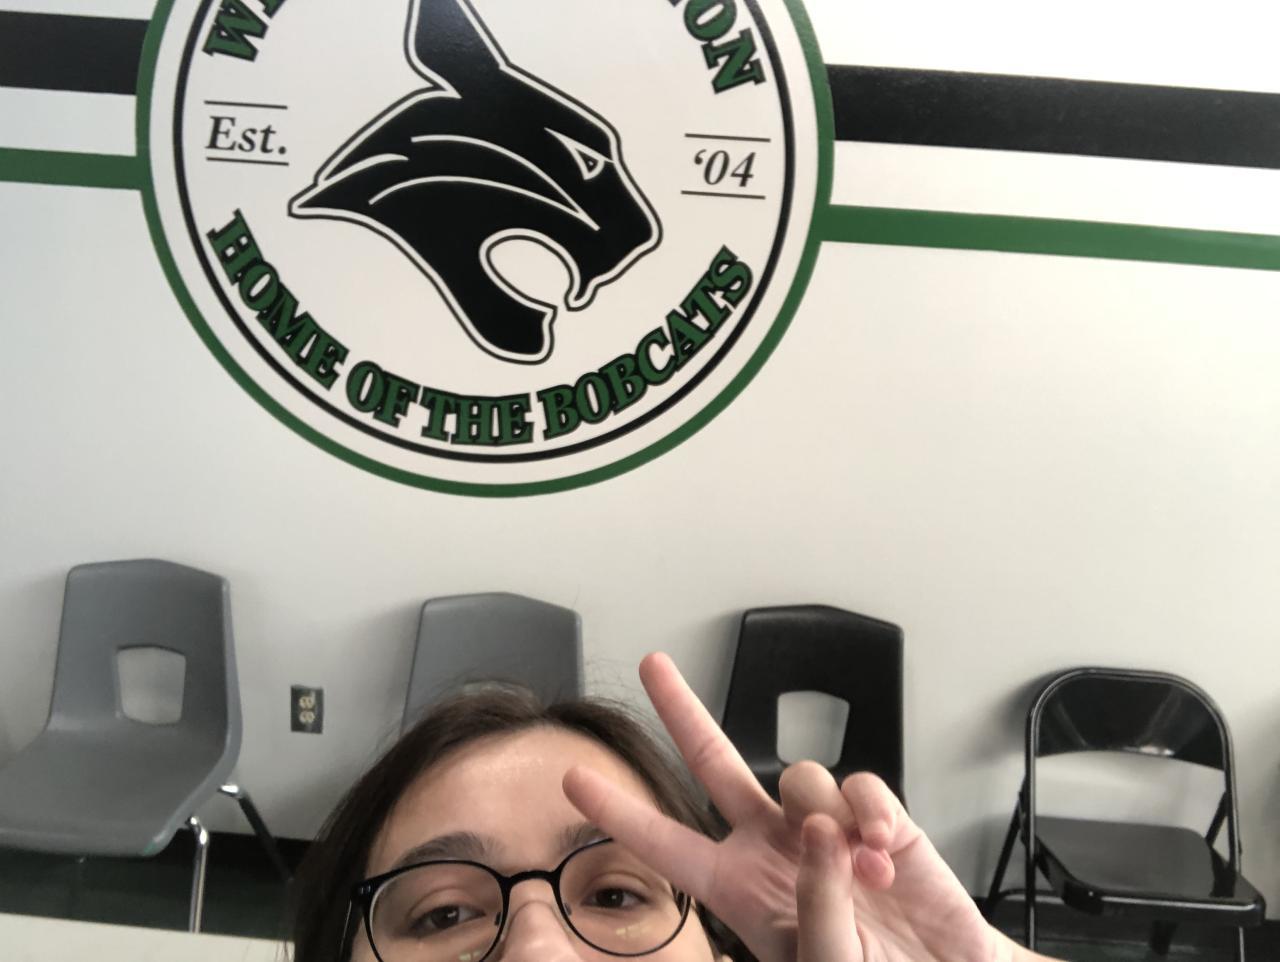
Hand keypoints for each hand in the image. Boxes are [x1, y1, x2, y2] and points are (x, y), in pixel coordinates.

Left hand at [564, 653, 1050, 961]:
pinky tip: (885, 856)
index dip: (622, 812)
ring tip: (866, 878)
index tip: (575, 779)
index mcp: (740, 888)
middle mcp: (773, 845)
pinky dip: (872, 815)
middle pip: (716, 762)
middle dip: (683, 711)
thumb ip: (815, 902)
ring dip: (830, 818)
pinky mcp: (876, 819)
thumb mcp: (824, 959)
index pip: (669, 844)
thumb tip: (818, 832)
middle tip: (652, 665)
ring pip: (800, 775)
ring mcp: (823, 827)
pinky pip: (863, 786)